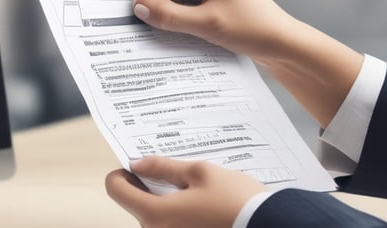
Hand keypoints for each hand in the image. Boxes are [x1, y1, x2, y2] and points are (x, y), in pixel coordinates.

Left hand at [105, 157, 266, 227]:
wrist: (270, 227)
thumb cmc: (236, 201)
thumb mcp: (200, 173)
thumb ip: (164, 167)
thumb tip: (138, 164)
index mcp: (156, 214)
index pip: (116, 190)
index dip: (122, 174)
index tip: (137, 168)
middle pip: (137, 205)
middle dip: (150, 188)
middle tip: (176, 175)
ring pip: (156, 218)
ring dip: (167, 203)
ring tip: (196, 191)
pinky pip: (172, 226)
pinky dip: (180, 217)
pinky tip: (202, 208)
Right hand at [132, 0, 295, 63]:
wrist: (283, 45)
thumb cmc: (255, 26)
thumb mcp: (207, 22)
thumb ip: (169, 16)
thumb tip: (140, 9)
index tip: (139, 6)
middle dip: (153, 2)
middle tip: (152, 25)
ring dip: (165, 14)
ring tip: (175, 33)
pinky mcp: (206, 3)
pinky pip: (179, 8)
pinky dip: (175, 21)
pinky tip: (182, 35)